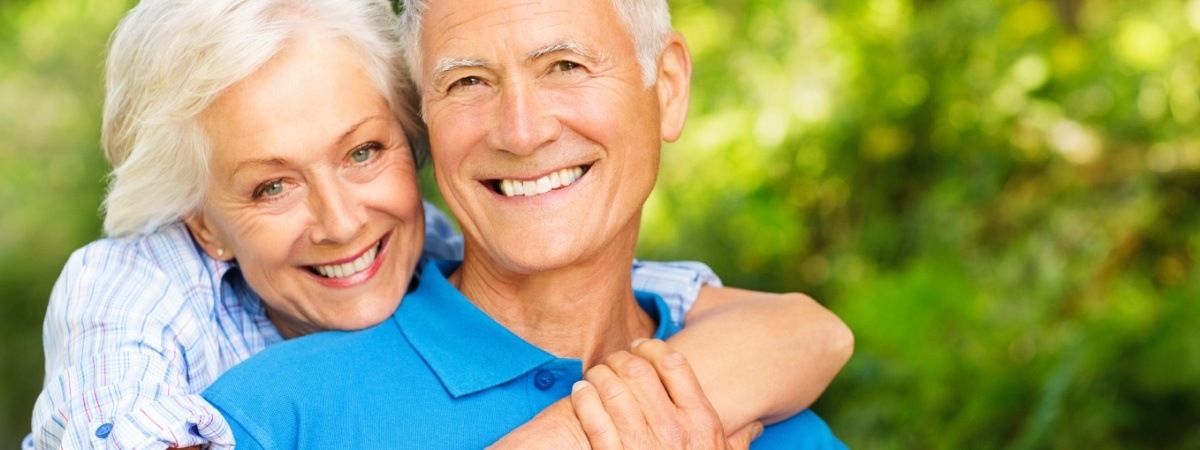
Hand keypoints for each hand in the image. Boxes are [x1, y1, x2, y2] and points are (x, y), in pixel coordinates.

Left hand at [570, 339, 762, 448]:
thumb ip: (736, 443)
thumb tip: (754, 427)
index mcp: (701, 423)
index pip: (674, 365)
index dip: (652, 348)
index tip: (640, 347)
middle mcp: (672, 429)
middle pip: (639, 371)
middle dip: (621, 359)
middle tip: (613, 361)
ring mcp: (640, 445)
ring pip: (612, 389)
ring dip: (598, 375)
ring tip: (594, 375)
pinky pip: (592, 417)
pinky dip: (583, 399)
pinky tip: (580, 393)